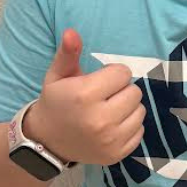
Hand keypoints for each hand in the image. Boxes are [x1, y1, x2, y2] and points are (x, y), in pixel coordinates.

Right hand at [24, 28, 144, 164]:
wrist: (46, 141)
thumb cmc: (55, 102)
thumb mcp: (57, 75)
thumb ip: (68, 53)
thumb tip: (72, 32)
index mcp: (85, 95)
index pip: (122, 73)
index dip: (112, 74)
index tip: (99, 81)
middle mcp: (100, 119)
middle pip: (134, 92)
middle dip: (121, 90)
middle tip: (104, 96)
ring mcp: (110, 140)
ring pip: (140, 111)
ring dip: (128, 107)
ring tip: (109, 109)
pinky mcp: (117, 154)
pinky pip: (140, 130)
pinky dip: (129, 126)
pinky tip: (112, 126)